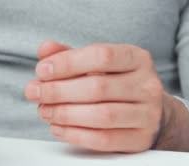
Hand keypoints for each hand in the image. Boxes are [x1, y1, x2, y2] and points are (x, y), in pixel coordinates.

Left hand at [25, 41, 188, 152]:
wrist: (152, 112)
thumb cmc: (120, 84)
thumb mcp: (99, 64)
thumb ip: (71, 55)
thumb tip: (46, 49)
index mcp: (138, 58)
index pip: (102, 55)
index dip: (68, 63)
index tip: (43, 70)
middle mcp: (147, 84)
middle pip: (98, 87)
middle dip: (59, 91)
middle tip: (35, 92)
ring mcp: (148, 113)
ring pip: (101, 115)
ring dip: (65, 114)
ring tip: (45, 110)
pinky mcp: (141, 138)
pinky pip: (103, 139)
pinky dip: (75, 134)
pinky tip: (59, 127)